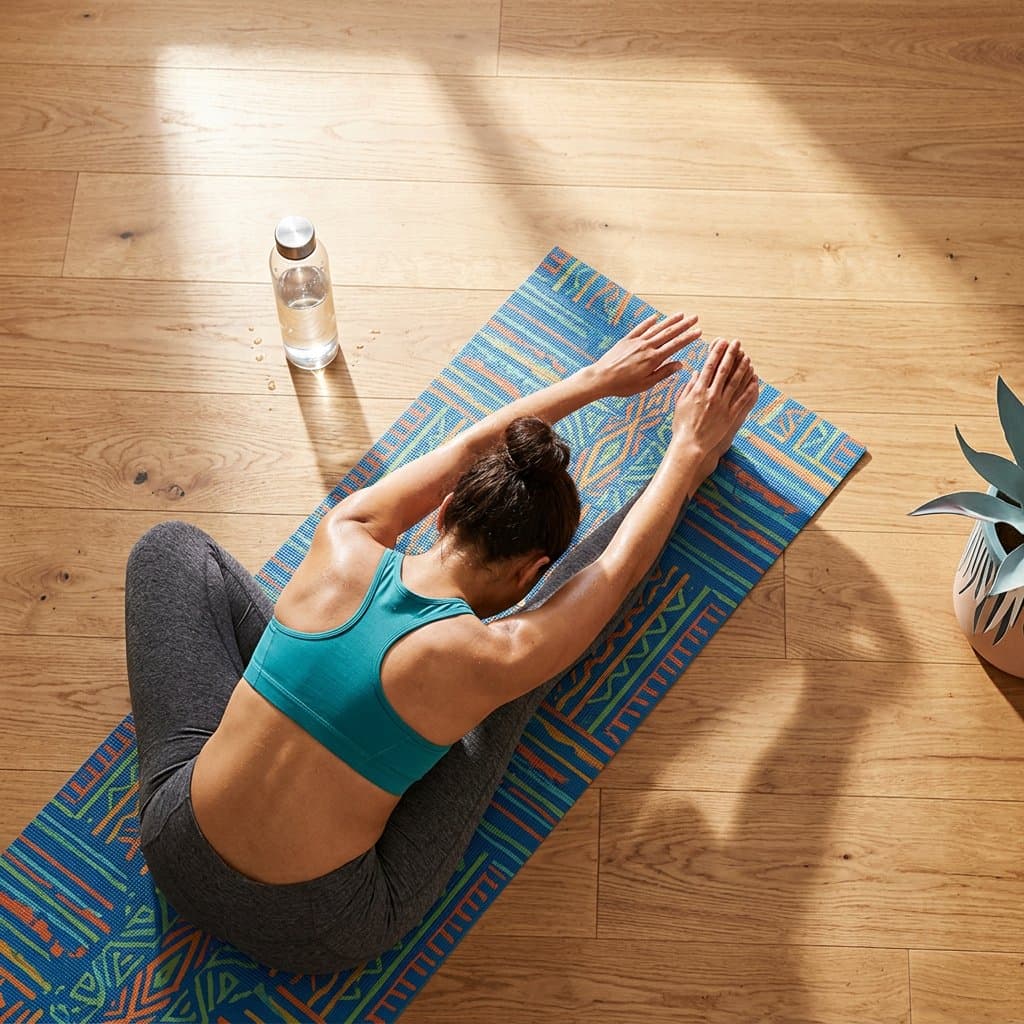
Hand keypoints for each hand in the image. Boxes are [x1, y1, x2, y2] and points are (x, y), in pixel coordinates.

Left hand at [592, 311, 701, 398]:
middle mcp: (646, 347)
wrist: (601, 378)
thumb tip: (680, 364)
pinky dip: (648, 322)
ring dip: (670, 321)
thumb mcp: (646, 384)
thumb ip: (664, 373)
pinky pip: (640, 328)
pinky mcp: (626, 340)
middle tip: (695, 318)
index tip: (699, 331)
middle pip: (669, 333)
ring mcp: (636, 342)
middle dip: (684, 325)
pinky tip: (655, 317)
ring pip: (656, 328)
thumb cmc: (623, 385)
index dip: (688, 338)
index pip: (676, 345)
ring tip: (681, 314)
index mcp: (653, 359)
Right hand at [671, 337, 759, 477]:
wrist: (690, 445)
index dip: (716, 352)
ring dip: (742, 369)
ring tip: (747, 358)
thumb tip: (694, 373)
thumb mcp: (680, 403)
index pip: (709, 366)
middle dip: (731, 355)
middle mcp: (711, 395)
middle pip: (724, 370)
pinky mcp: (729, 416)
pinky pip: (742, 400)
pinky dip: (749, 390)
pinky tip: (754, 381)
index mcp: (697, 390)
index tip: (721, 342)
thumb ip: (688, 387)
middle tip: (737, 343)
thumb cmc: (682, 425)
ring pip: (735, 383)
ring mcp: (722, 405)